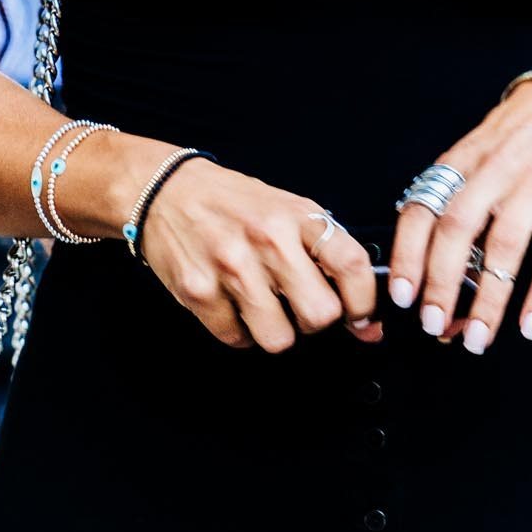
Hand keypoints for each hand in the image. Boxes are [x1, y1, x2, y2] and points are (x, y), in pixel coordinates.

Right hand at [137, 158, 381, 352]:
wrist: (166, 191)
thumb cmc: (233, 204)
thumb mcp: (286, 209)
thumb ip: (323, 252)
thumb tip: (364, 315)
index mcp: (296, 215)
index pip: (351, 264)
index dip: (365, 302)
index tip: (362, 319)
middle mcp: (268, 239)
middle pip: (320, 314)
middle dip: (315, 321)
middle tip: (300, 306)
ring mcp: (232, 267)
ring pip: (279, 339)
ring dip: (275, 330)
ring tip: (263, 304)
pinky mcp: (199, 292)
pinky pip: (237, 340)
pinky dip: (238, 330)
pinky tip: (231, 303)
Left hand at [388, 70, 531, 353]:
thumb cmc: (513, 143)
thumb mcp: (474, 155)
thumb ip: (453, 203)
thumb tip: (426, 277)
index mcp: (461, 162)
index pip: (423, 207)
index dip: (407, 253)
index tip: (401, 296)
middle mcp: (493, 170)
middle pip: (458, 227)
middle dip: (442, 282)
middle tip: (433, 325)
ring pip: (504, 246)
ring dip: (488, 299)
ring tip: (477, 339)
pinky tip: (529, 326)